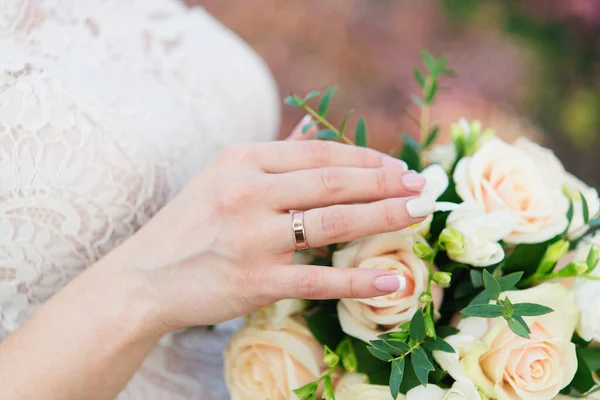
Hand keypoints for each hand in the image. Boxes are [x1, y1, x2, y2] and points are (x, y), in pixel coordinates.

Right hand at [110, 135, 432, 332]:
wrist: (144, 277)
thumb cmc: (188, 224)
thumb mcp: (223, 176)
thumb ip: (273, 155)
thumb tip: (312, 126)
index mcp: (242, 161)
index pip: (317, 154)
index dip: (364, 159)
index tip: (398, 167)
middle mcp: (248, 194)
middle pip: (332, 183)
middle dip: (384, 184)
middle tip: (420, 187)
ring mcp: (253, 239)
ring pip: (332, 223)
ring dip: (382, 218)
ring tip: (416, 215)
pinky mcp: (256, 282)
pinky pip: (319, 278)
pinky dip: (360, 281)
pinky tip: (393, 280)